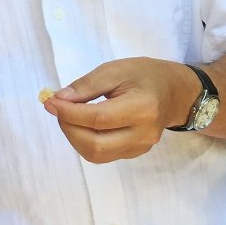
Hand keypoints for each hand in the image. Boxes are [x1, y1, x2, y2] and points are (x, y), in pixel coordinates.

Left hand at [41, 58, 198, 162]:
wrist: (175, 93)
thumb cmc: (145, 74)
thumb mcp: (116, 69)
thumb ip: (87, 85)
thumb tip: (60, 99)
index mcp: (142, 108)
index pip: (98, 119)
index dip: (69, 113)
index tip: (50, 101)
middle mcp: (143, 134)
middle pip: (95, 145)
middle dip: (68, 128)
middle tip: (57, 108)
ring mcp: (140, 148)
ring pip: (97, 155)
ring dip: (74, 137)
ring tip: (68, 115)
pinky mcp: (135, 153)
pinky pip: (103, 154)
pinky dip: (85, 141)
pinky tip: (82, 123)